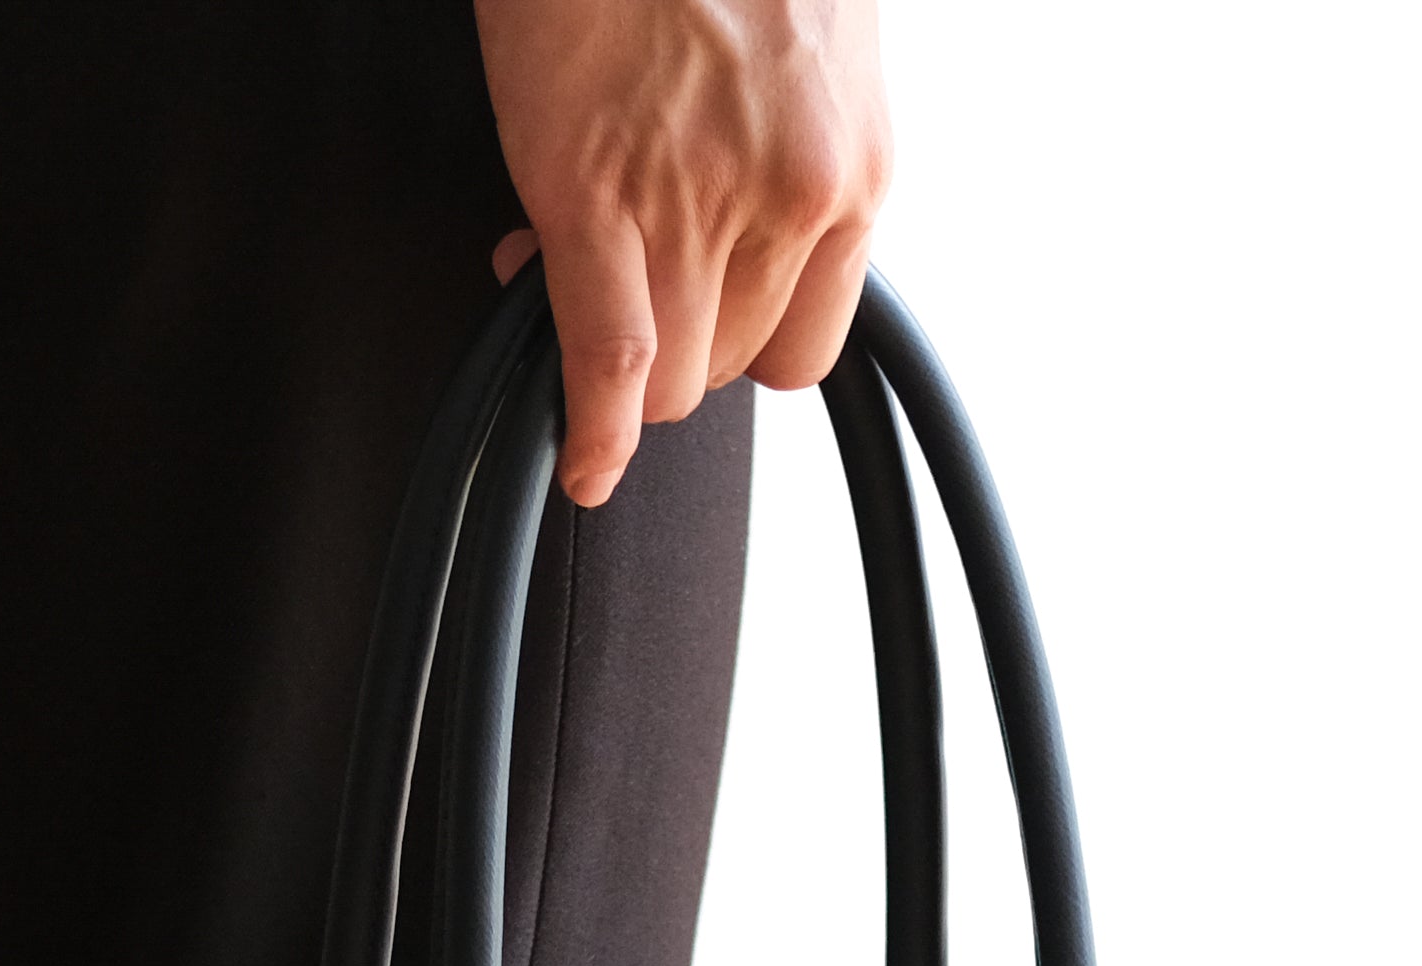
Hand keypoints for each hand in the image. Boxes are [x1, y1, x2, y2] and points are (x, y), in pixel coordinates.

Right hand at [474, 0, 891, 507]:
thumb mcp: (804, 52)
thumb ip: (780, 153)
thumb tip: (715, 226)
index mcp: (851, 168)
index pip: (801, 344)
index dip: (734, 342)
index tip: (691, 313)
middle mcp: (791, 198)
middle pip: (727, 368)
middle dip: (667, 339)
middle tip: (617, 271)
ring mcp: (697, 203)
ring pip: (664, 374)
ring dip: (615, 352)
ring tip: (570, 260)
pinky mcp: (595, 194)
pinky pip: (604, 357)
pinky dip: (588, 428)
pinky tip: (578, 458)